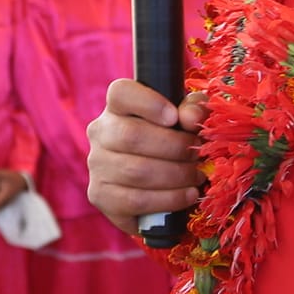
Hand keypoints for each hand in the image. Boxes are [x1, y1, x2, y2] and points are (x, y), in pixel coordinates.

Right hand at [87, 80, 204, 233]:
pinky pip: (136, 201)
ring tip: (196, 176)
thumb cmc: (169, 141)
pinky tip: (187, 195)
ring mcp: (96, 166)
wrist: (152, 183)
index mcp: (116, 107)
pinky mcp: (100, 196)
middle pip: (132, 136)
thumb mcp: (184, 119)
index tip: (174, 116)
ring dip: (176, 176)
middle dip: (174, 148)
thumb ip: (192, 110)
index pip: (121, 93)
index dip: (148, 102)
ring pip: (136, 171)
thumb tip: (191, 116)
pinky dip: (168, 200)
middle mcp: (99, 132)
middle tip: (196, 155)